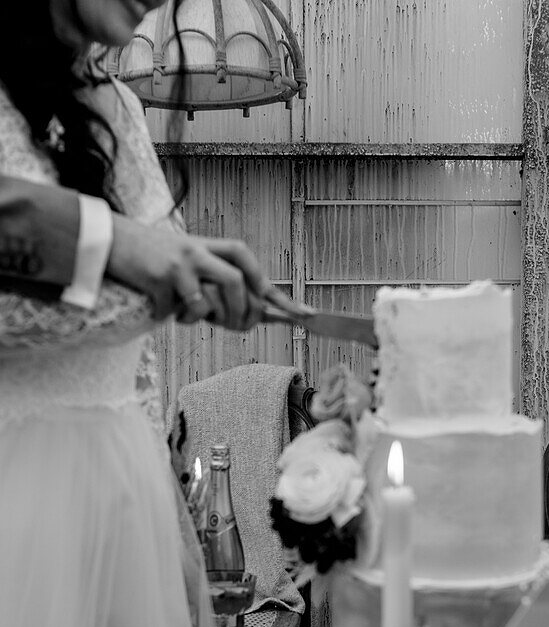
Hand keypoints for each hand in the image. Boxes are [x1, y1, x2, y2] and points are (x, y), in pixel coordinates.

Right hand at [107, 216, 283, 329]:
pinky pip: (177, 312)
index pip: (250, 266)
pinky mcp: (158, 279)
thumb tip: (258, 311)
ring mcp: (179, 263)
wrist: (109, 242)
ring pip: (209, 300)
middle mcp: (198, 250)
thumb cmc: (154, 259)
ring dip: (205, 318)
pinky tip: (161, 310)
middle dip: (240, 312)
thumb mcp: (190, 262)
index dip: (276, 291)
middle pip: (236, 283)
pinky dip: (174, 319)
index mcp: (209, 246)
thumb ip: (218, 282)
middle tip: (233, 326)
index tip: (302, 313)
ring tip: (190, 316)